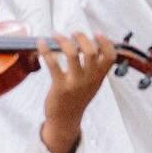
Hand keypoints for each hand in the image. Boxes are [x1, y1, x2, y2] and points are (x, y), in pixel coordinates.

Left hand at [39, 33, 116, 152]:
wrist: (66, 119)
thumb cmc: (77, 98)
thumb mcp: (92, 84)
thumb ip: (95, 68)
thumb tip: (91, 45)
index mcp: (99, 77)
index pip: (110, 57)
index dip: (105, 42)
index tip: (96, 33)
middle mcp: (90, 79)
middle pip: (91, 51)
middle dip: (82, 38)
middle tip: (73, 33)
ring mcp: (75, 83)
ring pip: (73, 55)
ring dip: (64, 41)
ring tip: (57, 35)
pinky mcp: (60, 86)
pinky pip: (53, 63)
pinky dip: (45, 50)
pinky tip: (41, 43)